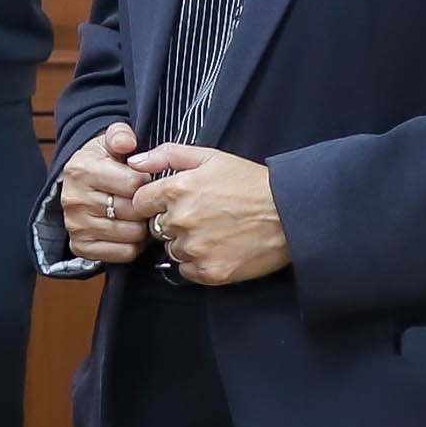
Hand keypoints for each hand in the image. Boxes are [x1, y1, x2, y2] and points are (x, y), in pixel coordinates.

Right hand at [54, 122, 148, 267]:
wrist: (81, 186)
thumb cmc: (104, 163)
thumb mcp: (110, 141)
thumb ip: (121, 135)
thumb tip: (126, 143)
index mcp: (80, 169)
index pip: (134, 183)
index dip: (147, 182)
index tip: (142, 179)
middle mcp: (73, 198)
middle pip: (134, 210)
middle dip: (146, 206)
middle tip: (144, 200)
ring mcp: (75, 225)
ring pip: (132, 234)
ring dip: (142, 227)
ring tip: (138, 215)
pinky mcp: (81, 246)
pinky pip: (124, 253)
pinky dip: (134, 245)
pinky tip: (129, 230)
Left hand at [126, 145, 288, 286]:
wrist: (291, 214)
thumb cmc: (251, 183)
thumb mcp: (211, 157)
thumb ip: (167, 155)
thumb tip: (133, 162)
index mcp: (176, 189)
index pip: (139, 202)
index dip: (154, 202)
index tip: (171, 202)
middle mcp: (181, 220)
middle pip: (155, 227)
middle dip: (171, 222)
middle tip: (201, 217)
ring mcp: (195, 248)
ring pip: (171, 250)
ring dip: (185, 244)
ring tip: (214, 232)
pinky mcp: (210, 272)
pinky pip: (187, 271)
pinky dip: (198, 263)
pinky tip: (219, 249)